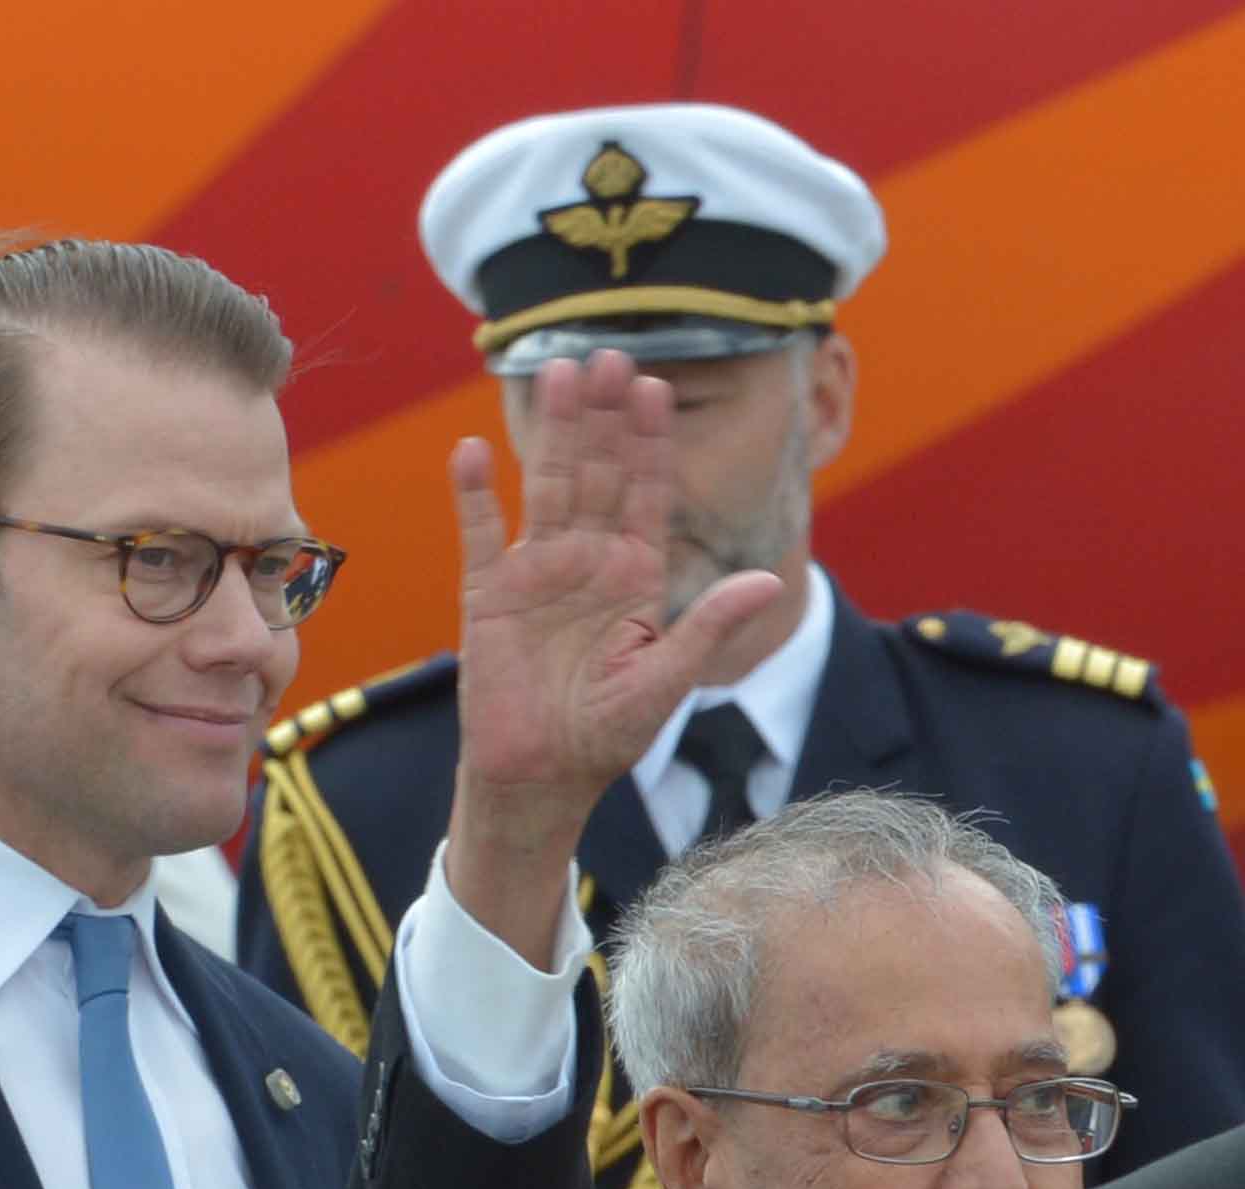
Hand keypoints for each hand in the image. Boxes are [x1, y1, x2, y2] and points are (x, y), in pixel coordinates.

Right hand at [438, 349, 786, 954]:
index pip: (645, 493)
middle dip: (604, 416)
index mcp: (633, 578)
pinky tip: (473, 451)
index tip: (657, 387)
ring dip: (552, 432)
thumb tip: (771, 581)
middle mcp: (586, 562)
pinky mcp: (487, 594)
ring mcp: (536, 572)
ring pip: (546, 485)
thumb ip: (710, 626)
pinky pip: (479, 534)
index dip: (650, 442)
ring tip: (558, 373)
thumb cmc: (608, 736)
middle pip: (596, 472)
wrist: (542, 777)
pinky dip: (473, 495)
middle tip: (610, 355)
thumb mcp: (668, 680)